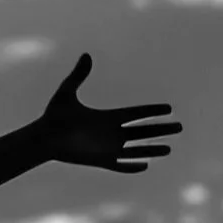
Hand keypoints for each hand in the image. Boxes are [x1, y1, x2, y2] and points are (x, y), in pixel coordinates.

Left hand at [32, 53, 181, 172]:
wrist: (42, 138)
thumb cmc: (53, 116)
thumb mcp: (67, 92)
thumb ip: (78, 75)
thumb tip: (86, 55)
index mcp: (108, 116)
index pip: (137, 113)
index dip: (152, 110)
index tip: (168, 108)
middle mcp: (111, 132)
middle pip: (142, 131)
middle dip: (161, 130)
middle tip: (179, 127)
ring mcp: (106, 147)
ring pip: (135, 149)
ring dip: (151, 149)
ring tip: (169, 149)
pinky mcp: (99, 160)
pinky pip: (119, 165)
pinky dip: (131, 167)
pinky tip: (144, 166)